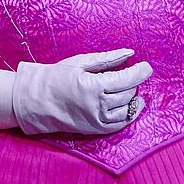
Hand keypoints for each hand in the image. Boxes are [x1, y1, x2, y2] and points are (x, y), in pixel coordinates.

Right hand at [11, 48, 152, 136]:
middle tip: (130, 74)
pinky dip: (129, 114)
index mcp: (92, 86)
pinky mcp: (96, 129)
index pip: (125, 79)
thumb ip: (107, 59)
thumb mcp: (80, 62)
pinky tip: (131, 105)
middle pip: (127, 94)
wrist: (37, 100)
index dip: (140, 73)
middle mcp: (96, 105)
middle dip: (133, 83)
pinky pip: (120, 123)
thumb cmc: (56, 77)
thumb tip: (129, 54)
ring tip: (130, 88)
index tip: (147, 67)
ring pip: (126, 109)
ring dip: (132, 98)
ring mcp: (97, 119)